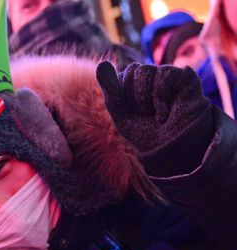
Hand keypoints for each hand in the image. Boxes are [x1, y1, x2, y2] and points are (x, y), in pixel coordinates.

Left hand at [96, 62, 213, 175]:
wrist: (171, 148)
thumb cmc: (146, 133)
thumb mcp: (121, 113)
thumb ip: (111, 89)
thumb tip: (101, 62)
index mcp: (135, 84)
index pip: (121, 75)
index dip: (122, 96)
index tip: (131, 112)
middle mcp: (153, 77)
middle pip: (133, 69)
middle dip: (134, 96)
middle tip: (144, 113)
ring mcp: (169, 76)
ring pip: (147, 71)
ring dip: (146, 98)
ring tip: (155, 113)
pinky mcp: (185, 77)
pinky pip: (166, 73)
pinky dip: (161, 96)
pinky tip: (166, 111)